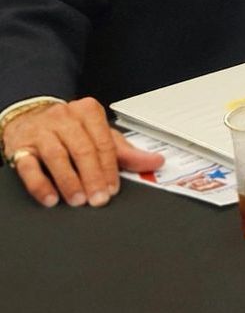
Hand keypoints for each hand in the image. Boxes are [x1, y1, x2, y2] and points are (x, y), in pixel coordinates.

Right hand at [3, 98, 164, 208]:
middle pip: (83, 150)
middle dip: (93, 177)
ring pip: (57, 157)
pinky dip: (41, 185)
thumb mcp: (99, 135)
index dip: (110, 168)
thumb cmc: (70, 129)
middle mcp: (64, 118)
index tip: (113, 188)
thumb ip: (125, 152)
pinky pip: (29, 167)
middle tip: (99, 198)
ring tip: (79, 200)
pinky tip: (51, 198)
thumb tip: (155, 162)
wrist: (30, 117)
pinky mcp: (20, 147)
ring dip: (70, 181)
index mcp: (88, 112)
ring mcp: (41, 132)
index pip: (103, 142)